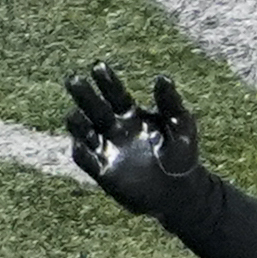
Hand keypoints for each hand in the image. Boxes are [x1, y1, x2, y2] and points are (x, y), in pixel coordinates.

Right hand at [64, 63, 207, 217]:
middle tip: (73, 79)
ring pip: (85, 133)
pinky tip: (79, 143)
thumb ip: (170, 102)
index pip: (115, 94)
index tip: (97, 66)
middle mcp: (115, 129)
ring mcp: (107, 150)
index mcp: (131, 114)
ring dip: (77, 123)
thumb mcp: (181, 124)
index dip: (106, 81)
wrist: (180, 192)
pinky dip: (81, 152)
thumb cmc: (183, 154)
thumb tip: (162, 77)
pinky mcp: (103, 172)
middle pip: (95, 108)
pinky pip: (87, 161)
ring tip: (73, 113)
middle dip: (84, 94)